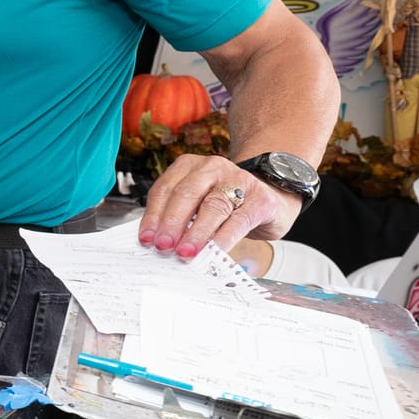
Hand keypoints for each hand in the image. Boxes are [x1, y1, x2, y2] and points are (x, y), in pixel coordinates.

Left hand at [140, 153, 300, 257]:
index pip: (164, 189)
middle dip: (172, 223)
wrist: (271, 198)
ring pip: (212, 206)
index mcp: (189, 166)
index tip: (146, 239)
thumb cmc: (227, 204)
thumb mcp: (198, 204)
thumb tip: (157, 242)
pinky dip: (224, 238)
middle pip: (186, 194)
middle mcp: (212, 168)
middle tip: (163, 246)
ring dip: (196, 232)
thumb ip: (179, 217)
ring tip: (185, 252)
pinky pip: (238, 221)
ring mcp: (239, 180)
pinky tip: (214, 252)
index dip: (153, 215)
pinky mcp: (260, 199)